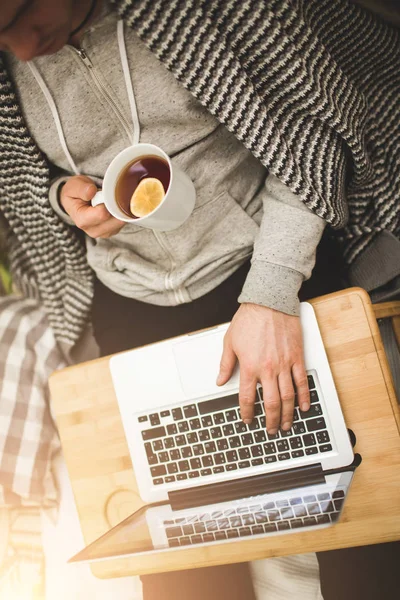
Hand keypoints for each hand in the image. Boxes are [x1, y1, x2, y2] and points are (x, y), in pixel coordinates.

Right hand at [60, 175, 124, 238]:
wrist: (77, 201)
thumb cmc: (75, 193)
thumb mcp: (74, 185)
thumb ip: (81, 188)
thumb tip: (92, 191)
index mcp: (82, 220)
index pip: (102, 214)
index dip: (107, 201)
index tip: (104, 193)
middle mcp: (93, 230)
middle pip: (115, 220)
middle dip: (115, 206)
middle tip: (108, 196)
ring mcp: (104, 232)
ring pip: (121, 222)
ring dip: (119, 209)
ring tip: (109, 202)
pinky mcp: (112, 231)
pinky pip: (124, 222)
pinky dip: (121, 213)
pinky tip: (113, 207)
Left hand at [217, 303, 309, 433]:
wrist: (269, 303)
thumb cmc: (249, 319)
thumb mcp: (230, 341)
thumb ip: (225, 364)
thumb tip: (220, 380)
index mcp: (249, 366)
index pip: (247, 397)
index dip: (247, 412)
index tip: (247, 420)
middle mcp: (267, 369)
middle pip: (270, 403)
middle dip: (270, 420)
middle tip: (270, 430)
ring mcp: (284, 364)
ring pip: (287, 397)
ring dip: (287, 414)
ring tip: (286, 425)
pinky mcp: (296, 357)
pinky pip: (301, 381)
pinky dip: (303, 396)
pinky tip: (303, 407)